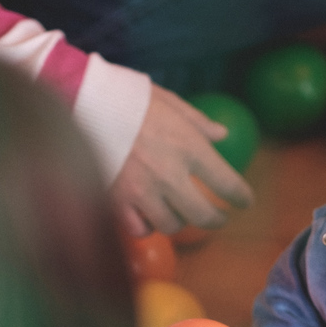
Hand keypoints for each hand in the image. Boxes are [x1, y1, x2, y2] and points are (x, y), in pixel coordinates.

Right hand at [112, 84, 253, 236]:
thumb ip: (197, 122)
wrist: (81, 100)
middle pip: (204, 215)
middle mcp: (169, 174)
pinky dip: (146, 226)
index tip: (244, 201)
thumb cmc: (126, 97)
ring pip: (172, 226)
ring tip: (179, 212)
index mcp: (188, 146)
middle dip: (216, 219)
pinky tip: (147, 217)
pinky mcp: (116, 201)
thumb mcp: (168, 101)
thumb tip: (222, 134)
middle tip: (219, 217)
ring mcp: (142, 191)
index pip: (227, 182)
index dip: (241, 196)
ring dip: (179, 221)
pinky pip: (139, 229)